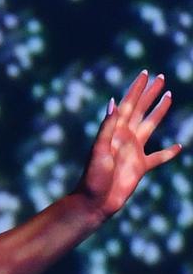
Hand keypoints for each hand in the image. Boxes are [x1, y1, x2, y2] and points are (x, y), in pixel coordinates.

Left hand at [74, 70, 181, 219]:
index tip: (146, 73)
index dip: (137, 89)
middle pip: (141, 110)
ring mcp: (133, 151)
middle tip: (161, 77)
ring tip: (169, 97)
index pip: (129, 104)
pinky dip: (169, 152)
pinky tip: (180, 146)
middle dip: (150, 93)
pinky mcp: (140, 167)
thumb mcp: (99, 149)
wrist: (94, 200)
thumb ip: (108, 127)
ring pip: (151, 126)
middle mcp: (125, 137)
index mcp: (115, 131)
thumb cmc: (94, 175)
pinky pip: (158, 157)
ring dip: (159, 111)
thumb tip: (115, 103)